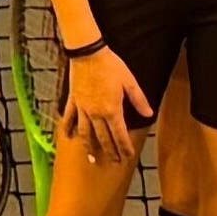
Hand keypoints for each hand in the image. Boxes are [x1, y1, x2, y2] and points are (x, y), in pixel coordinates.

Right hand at [60, 47, 152, 165]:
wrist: (88, 54)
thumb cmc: (111, 66)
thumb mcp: (129, 81)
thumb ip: (138, 100)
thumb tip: (149, 114)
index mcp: (112, 110)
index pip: (120, 134)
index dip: (125, 147)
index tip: (128, 156)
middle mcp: (96, 114)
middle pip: (103, 137)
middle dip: (110, 151)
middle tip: (114, 162)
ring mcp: (83, 109)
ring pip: (86, 133)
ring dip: (89, 146)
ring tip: (91, 158)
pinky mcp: (73, 101)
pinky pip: (69, 118)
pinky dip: (68, 129)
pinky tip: (68, 137)